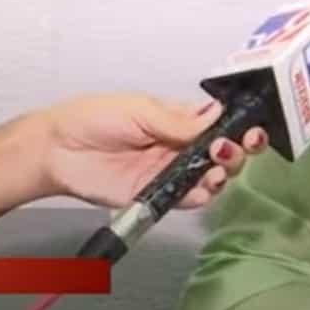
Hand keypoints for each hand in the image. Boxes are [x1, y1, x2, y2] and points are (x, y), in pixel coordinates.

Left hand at [36, 94, 267, 208]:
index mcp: (179, 119)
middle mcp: (181, 146)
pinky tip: (201, 186)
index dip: (239, 125)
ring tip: (215, 165)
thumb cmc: (96, 118)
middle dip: (238, 149)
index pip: (220, 122)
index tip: (249, 127)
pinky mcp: (158, 196)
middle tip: (230, 147)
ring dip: (223, 172)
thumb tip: (219, 115)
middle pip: (224, 151)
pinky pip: (189, 199)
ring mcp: (171, 173)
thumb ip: (179, 121)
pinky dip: (202, 195)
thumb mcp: (140, 110)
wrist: (59, 150)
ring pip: (213, 176)